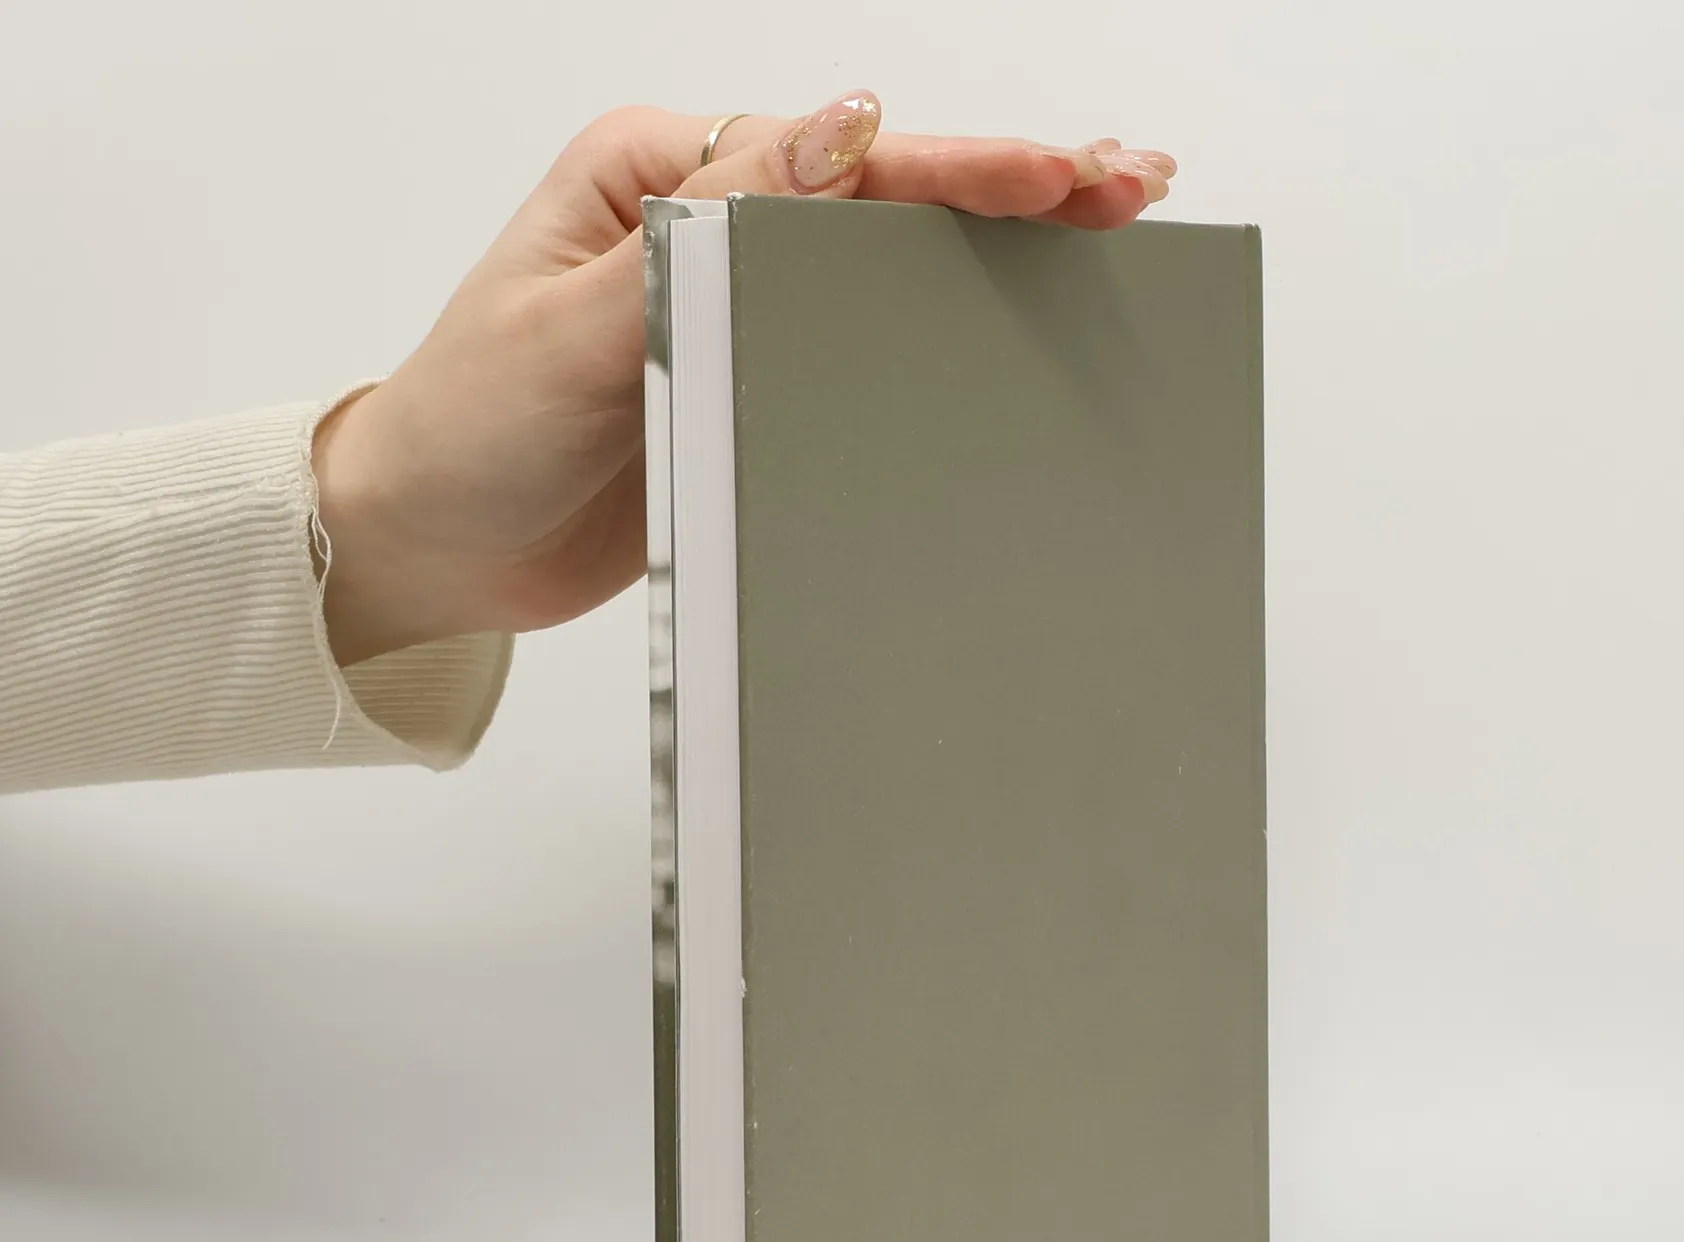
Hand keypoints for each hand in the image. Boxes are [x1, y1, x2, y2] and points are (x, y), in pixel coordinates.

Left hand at [312, 95, 1176, 664]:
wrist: (431, 550)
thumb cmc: (470, 430)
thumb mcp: (579, 325)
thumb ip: (710, 232)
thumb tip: (837, 129)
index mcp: (660, 175)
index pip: (840, 159)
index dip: (961, 167)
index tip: (1065, 175)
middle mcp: (705, 222)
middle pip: (884, 195)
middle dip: (1010, 187)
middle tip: (1131, 186)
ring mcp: (731, 304)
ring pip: (885, 265)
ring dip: (991, 253)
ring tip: (1104, 239)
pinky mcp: (744, 380)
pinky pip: (857, 347)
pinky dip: (938, 334)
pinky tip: (1007, 335)